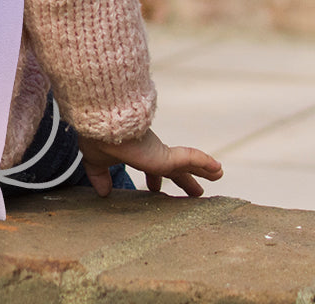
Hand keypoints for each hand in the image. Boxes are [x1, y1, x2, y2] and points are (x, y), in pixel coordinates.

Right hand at [78, 129, 222, 197]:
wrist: (100, 123)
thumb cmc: (96, 137)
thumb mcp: (96, 160)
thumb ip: (100, 175)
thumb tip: (102, 192)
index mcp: (135, 153)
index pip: (149, 167)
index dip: (154, 179)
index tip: (155, 189)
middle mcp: (150, 151)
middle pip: (173, 168)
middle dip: (184, 179)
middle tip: (197, 192)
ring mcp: (160, 152)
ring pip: (187, 162)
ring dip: (203, 170)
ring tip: (218, 174)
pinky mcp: (165, 155)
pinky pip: (190, 158)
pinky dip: (204, 162)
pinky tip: (217, 169)